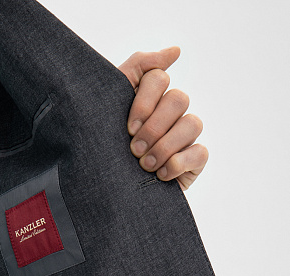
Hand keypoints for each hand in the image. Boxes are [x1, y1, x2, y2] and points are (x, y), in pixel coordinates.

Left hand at [118, 47, 208, 190]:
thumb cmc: (108, 148)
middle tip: (134, 149)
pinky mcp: (195, 160)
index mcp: (150, 96)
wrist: (110, 193)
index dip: (144, 102)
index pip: (158, 78)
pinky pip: (199, 152)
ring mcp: (185, 135)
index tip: (128, 127)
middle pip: (178, 98)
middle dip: (154, 126)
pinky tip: (160, 174)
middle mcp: (171, 112)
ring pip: (192, 123)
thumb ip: (137, 69)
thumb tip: (176, 51)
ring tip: (144, 164)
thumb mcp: (111, 108)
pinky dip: (177, 163)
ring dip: (164, 146)